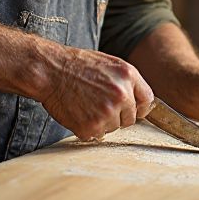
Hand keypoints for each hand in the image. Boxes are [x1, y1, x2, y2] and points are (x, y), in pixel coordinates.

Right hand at [33, 43, 154, 140]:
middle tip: (98, 104)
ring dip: (102, 122)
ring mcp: (107, 113)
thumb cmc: (77, 66)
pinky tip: (78, 113)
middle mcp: (121, 95)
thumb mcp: (110, 64)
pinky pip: (96, 135)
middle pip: (130, 119)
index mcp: (128, 76)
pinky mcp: (91, 127)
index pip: (147, 101)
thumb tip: (140, 101)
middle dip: (118, 115)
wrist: (51, 71)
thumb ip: (128, 82)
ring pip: (113, 128)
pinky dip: (87, 128)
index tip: (131, 109)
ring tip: (86, 105)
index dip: (138, 107)